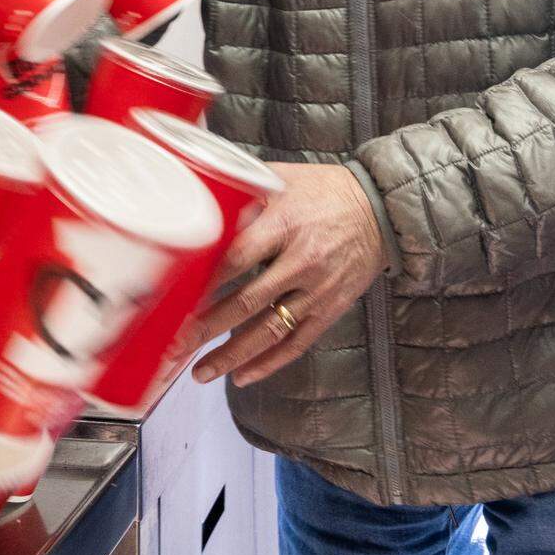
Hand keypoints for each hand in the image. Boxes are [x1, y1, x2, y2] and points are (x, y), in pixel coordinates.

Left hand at [189, 163, 388, 388]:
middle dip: (205, 327)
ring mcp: (317, 290)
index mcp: (286, 224)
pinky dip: (269, 363)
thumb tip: (198, 189)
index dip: (205, 280)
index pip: (238, 257)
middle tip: (173, 344)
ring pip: (268, 331)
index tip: (174, 297)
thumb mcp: (284, 178)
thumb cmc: (325, 190)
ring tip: (199, 372)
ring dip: (231, 356)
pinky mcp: (330, 310)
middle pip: (246, 301)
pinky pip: (297, 344)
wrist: (381, 210)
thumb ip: (244, 188)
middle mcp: (302, 261)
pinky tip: (242, 376)